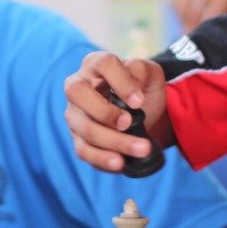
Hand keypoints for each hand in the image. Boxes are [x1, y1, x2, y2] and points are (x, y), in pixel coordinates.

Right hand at [63, 51, 171, 172]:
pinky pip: (84, 150)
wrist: (147, 114)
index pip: (103, 64)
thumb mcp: (151, 75)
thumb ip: (142, 70)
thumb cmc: (143, 89)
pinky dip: (103, 158)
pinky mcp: (78, 139)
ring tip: (142, 148)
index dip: (122, 82)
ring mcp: (75, 114)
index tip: (140, 101)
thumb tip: (133, 83)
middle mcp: (78, 87)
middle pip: (77, 92)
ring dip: (114, 141)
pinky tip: (120, 163)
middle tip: (129, 122)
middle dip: (104, 111)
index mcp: (96, 64)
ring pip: (85, 127)